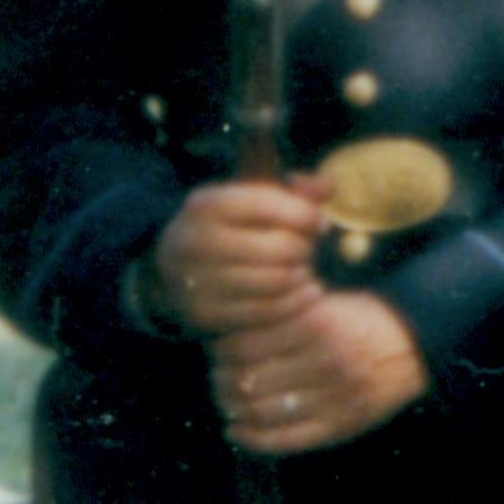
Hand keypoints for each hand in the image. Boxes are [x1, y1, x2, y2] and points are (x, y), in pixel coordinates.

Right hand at [150, 177, 330, 335]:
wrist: (175, 272)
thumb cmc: (231, 230)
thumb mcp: (252, 201)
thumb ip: (295, 192)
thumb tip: (328, 187)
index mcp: (207, 205)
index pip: (268, 203)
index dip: (305, 214)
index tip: (320, 224)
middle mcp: (194, 241)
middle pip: (278, 247)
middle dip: (304, 249)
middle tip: (309, 250)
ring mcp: (195, 282)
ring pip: (275, 281)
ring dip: (302, 276)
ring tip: (306, 270)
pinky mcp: (205, 315)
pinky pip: (266, 312)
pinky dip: (294, 303)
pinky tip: (306, 294)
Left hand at [209, 289, 428, 455]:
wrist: (418, 347)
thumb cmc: (365, 320)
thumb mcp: (329, 303)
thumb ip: (287, 312)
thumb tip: (230, 332)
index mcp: (319, 325)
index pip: (246, 345)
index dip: (222, 349)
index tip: (218, 347)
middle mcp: (325, 362)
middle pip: (247, 380)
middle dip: (222, 379)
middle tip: (217, 375)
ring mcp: (333, 397)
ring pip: (260, 411)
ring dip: (232, 408)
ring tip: (227, 400)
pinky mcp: (340, 425)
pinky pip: (284, 440)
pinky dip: (251, 439)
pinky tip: (236, 430)